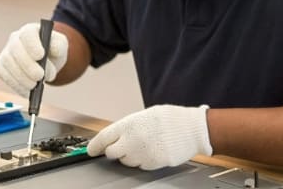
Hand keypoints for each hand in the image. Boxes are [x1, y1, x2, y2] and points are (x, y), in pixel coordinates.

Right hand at [0, 22, 67, 96]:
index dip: (32, 45)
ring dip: (21, 78)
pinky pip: (5, 76)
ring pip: (8, 64)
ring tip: (35, 86)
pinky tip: (28, 91)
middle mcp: (15, 40)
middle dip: (27, 65)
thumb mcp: (61, 45)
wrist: (46, 61)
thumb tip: (54, 50)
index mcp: (30, 30)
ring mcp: (6, 53)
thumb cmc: (52, 50)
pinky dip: (16, 85)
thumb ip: (59, 46)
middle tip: (40, 76)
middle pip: (15, 49)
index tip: (41, 56)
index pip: (27, 34)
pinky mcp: (2, 68)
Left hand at [87, 105, 212, 169]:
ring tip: (144, 144)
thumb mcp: (145, 115)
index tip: (90, 150)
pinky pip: (141, 166)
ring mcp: (143, 154)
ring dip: (130, 156)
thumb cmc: (170, 119)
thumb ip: (128, 127)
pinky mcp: (153, 164)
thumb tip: (117, 136)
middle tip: (121, 146)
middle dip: (114, 151)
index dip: (94, 145)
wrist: (193, 129)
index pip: (103, 138)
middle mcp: (133, 141)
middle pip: (112, 153)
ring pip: (126, 161)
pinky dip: (143, 161)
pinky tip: (152, 150)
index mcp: (129, 125)